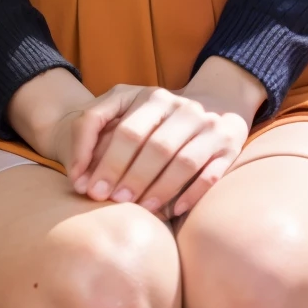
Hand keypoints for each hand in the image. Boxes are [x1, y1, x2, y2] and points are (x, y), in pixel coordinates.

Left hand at [68, 57, 265, 217]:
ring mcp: (208, 125)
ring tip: (140, 209)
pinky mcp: (228, 145)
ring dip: (160, 189)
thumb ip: (92, 133)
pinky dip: (192, 194)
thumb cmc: (147, 119)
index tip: (87, 187)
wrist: (208, 102)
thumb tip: (78, 178)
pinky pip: (211, 174)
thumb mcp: (118, 110)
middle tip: (111, 201)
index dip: (105, 161)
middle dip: (130, 177)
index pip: (126, 130)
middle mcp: (183, 107)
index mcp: (153, 96)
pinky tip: (173, 210)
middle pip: (155, 147)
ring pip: (183, 162)